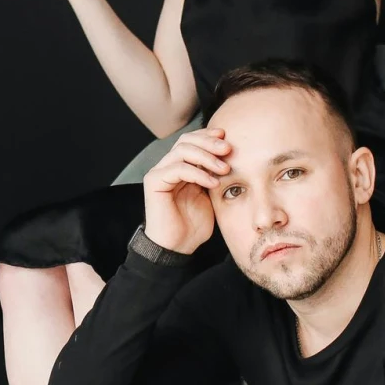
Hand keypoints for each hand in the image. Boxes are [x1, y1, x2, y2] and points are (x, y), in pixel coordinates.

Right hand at [141, 125, 229, 255]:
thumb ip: (215, 174)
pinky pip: (177, 169)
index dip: (208, 136)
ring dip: (206, 157)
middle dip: (209, 143)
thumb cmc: (194, 224)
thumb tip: (230, 155)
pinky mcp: (154, 182)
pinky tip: (212, 183)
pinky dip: (197, 173)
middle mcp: (167, 167)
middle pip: (186, 141)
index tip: (227, 138)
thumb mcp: (211, 194)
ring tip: (224, 169)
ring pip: (182, 151)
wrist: (178, 247)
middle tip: (228, 149)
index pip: (192, 141)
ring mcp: (159, 173)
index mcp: (180, 167)